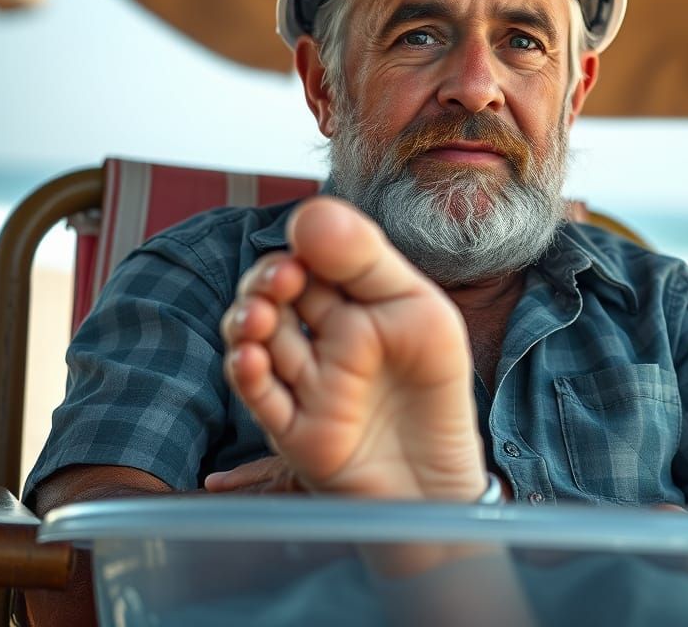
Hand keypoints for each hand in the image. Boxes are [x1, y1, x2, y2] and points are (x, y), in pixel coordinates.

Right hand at [221, 197, 486, 502]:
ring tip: (259, 317)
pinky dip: (247, 373)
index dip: (302, 248)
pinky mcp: (292, 427)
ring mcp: (304, 382)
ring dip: (247, 321)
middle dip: (267, 281)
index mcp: (352, 302)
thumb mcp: (414, 306)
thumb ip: (365, 258)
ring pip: (256, 340)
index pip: (311, 260)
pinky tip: (251, 358)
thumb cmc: (434, 384)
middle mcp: (321, 337)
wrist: (440, 474)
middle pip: (273, 294)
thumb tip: (309, 212)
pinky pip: (259, 396)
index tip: (305, 241)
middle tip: (283, 279)